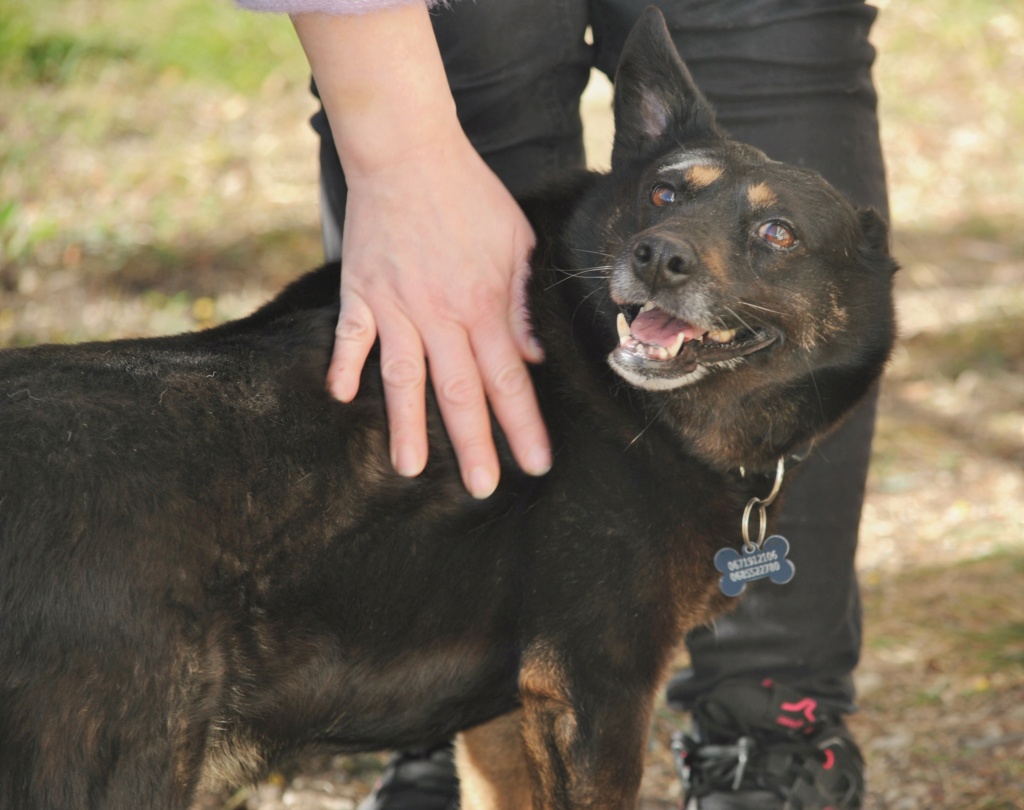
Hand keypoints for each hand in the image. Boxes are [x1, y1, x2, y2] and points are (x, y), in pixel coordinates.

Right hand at [329, 135, 549, 497]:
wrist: (410, 153)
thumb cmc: (470, 197)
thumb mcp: (518, 243)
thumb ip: (526, 303)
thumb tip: (536, 355)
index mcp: (486, 304)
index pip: (510, 378)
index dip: (524, 424)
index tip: (536, 463)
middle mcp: (442, 314)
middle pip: (461, 391)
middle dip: (475, 444)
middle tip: (484, 488)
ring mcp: (397, 305)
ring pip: (405, 377)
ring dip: (408, 424)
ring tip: (412, 469)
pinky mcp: (362, 291)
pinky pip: (351, 336)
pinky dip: (343, 365)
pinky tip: (340, 397)